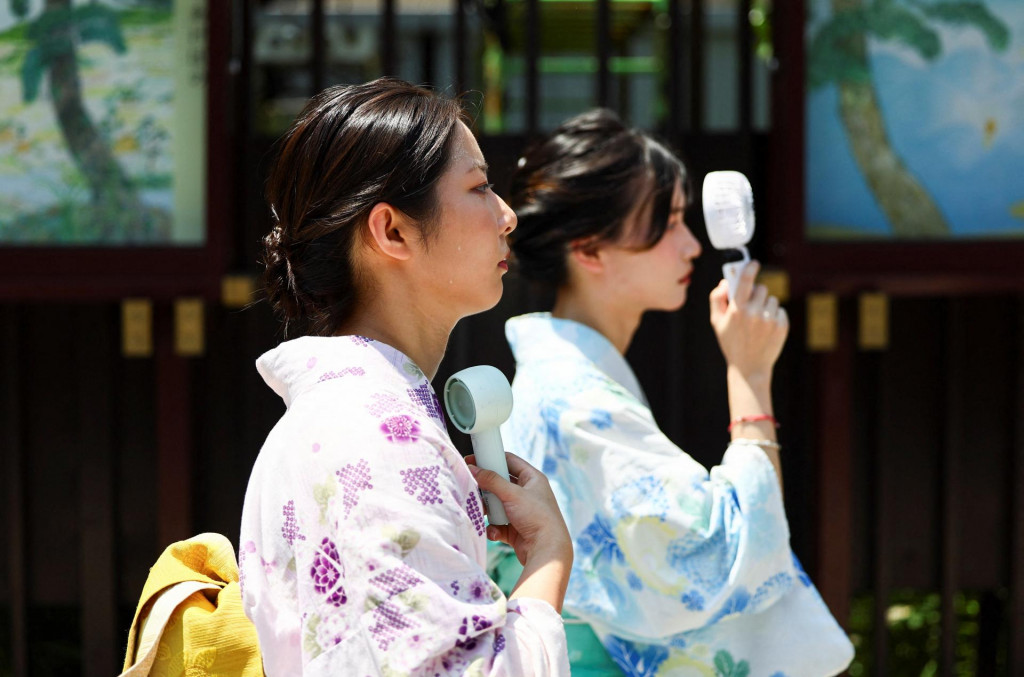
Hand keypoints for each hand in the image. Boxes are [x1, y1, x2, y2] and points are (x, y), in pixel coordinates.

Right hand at [466, 452, 571, 566]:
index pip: (510, 461)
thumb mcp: (512, 494)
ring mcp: (521, 512)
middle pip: (500, 484)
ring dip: (488, 510)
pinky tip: (495, 532)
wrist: (546, 550)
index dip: (492, 458)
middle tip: (473, 488)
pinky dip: (494, 528)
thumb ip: (491, 480)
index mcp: (532, 479)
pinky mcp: (516, 529)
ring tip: (482, 513)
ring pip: (497, 505)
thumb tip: (473, 468)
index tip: (473, 459)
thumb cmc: (536, 516)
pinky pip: (498, 524)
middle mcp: (528, 494)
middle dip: (486, 489)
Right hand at [709, 260, 788, 379]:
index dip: (750, 268)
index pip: (746, 280)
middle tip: (751, 305)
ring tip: (758, 321)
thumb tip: (726, 281)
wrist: (749, 368)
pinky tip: (766, 329)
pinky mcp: (782, 326)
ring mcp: (770, 320)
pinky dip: (774, 316)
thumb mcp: (716, 322)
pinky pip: (780, 310)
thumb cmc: (730, 342)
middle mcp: (755, 313)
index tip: (754, 263)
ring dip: (766, 306)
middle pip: (761, 289)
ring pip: (772, 300)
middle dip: (756, 294)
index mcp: (737, 310)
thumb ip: (716, 298)